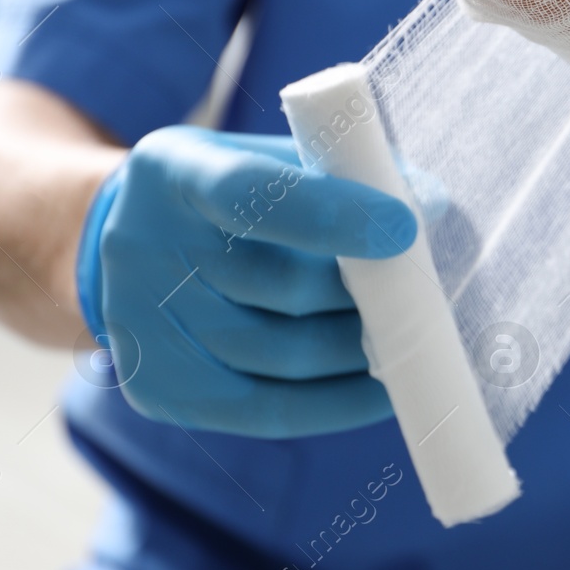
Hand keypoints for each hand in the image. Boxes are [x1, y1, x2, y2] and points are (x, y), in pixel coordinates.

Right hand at [78, 126, 419, 437]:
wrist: (140, 243)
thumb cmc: (241, 194)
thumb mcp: (277, 159)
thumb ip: (347, 174)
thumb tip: (430, 206)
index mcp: (172, 171)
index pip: (247, 193)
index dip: (330, 214)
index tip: (405, 228)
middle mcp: (140, 247)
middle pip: (280, 286)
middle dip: (369, 294)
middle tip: (429, 292)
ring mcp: (139, 326)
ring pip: (282, 353)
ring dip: (364, 349)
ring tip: (416, 335)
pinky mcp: (157, 391)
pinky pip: (269, 410)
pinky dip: (340, 403)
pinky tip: (386, 387)